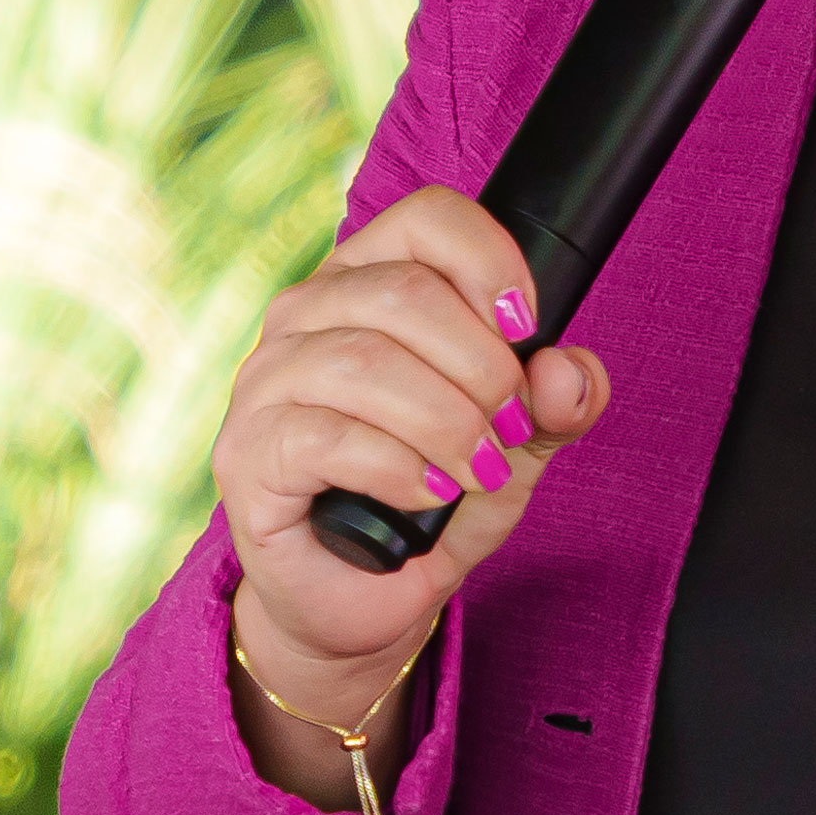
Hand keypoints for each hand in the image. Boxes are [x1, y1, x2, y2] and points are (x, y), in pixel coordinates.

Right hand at [211, 186, 612, 700]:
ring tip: (478, 467)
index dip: (489, 262)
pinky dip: (397, 466)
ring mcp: (265, 381)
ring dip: (445, 420)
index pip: (426, 218)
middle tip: (511, 426)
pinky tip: (426, 493)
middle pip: (404, 293)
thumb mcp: (516, 447)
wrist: (361, 595)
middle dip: (482, 366)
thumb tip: (568, 372)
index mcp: (369, 281)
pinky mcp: (247, 453)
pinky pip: (326, 436)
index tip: (529, 327)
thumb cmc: (434, 499)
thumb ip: (555, 404)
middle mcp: (306, 314)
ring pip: (364, 361)